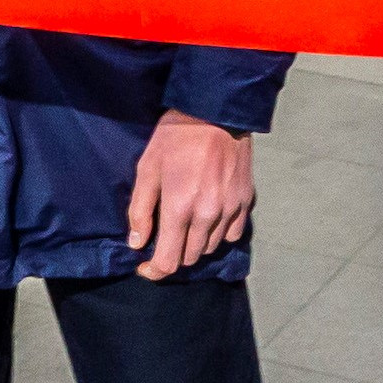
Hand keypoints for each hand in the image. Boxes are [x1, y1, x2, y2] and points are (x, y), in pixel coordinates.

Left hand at [126, 110, 255, 279]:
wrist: (216, 112)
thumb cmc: (175, 137)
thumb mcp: (147, 168)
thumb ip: (140, 210)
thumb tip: (137, 243)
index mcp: (179, 208)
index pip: (169, 261)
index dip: (154, 271)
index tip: (145, 267)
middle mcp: (207, 215)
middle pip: (190, 258)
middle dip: (174, 254)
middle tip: (164, 238)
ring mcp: (229, 210)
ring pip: (211, 247)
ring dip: (195, 244)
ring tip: (185, 224)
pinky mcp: (245, 201)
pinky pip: (232, 234)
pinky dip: (218, 233)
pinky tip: (208, 217)